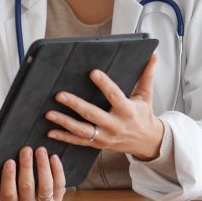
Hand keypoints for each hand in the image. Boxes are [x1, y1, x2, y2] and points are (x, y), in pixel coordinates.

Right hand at [0, 146, 64, 200]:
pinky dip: (58, 172)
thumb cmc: (13, 195)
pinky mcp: (56, 200)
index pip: (8, 192)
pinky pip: (59, 186)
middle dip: (26, 166)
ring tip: (40, 151)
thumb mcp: (0, 195)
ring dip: (43, 167)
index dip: (8, 177)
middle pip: (27, 187)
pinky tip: (53, 158)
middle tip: (26, 149)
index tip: (9, 161)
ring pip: (45, 186)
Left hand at [46, 55, 163, 159]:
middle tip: (60, 95)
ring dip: (64, 122)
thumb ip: (147, 76)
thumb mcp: (146, 96)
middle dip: (75, 105)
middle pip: (93, 114)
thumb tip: (152, 56)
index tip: (93, 72)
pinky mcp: (98, 144)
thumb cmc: (143, 116)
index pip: (115, 96)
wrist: (147, 142)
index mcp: (127, 111)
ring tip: (49, 114)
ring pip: (82, 130)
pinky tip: (51, 131)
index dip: (104, 84)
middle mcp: (115, 125)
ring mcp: (105, 136)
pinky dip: (64, 137)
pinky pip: (79, 142)